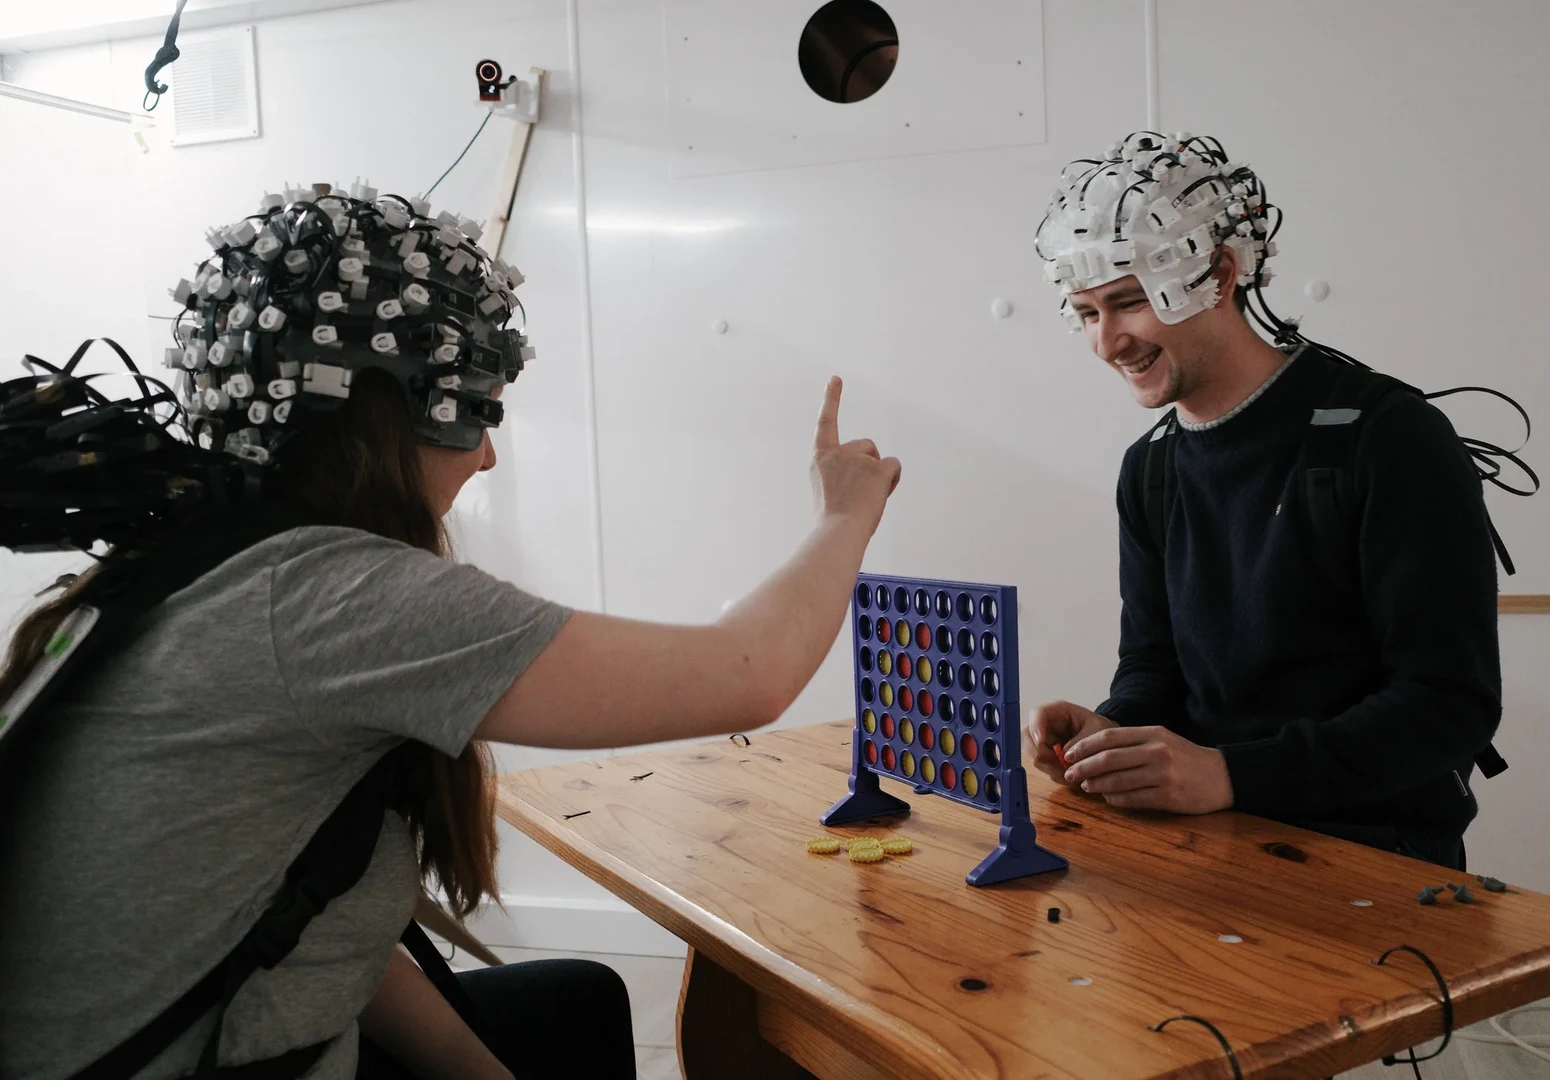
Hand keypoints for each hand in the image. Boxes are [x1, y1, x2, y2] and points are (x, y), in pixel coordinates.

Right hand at [811, 376, 900, 534]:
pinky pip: (894, 466)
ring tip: (865, 500)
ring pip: (879, 460)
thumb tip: (876, 471)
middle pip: (866, 447)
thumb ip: (845, 476)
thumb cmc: (833, 522)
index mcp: (820, 458)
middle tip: (857, 495)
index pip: (825, 422)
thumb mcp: (830, 493)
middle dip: (868, 466)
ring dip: (879, 477)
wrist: (837, 534)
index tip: (836, 379)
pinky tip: (880, 495)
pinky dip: (892, 480)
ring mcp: (857, 458)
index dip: (831, 399)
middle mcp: (837, 452)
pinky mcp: (877, 468)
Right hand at [1024, 700, 1116, 785]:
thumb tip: (1064, 756)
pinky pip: (1044, 768)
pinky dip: (1057, 775)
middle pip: (1027, 738)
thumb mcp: (1097, 732)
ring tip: (1073, 773)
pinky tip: (1072, 775)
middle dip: (1042, 755)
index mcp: (1057, 711)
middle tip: (1060, 765)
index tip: (1042, 743)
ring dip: (1051, 768)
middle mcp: (1046, 726)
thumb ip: (1081, 742)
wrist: (1109, 743)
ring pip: (1034, 756)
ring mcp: (1044, 742)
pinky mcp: (1047, 757)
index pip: (1037, 714)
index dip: (1035, 728)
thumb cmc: (1103, 731)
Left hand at [1061, 725, 1233, 813]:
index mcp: (1153, 734)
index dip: (1084, 746)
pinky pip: (1132, 799)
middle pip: (1109, 759)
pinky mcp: (1168, 797)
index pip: (1109, 737)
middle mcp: (1157, 752)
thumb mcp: (1162, 740)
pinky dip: (1115, 799)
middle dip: (1083, 767)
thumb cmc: (1186, 758)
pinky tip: (1108, 798)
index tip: (1069, 754)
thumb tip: (1094, 754)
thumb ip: (1132, 743)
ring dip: (1096, 785)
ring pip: (1117, 781)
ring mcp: (1163, 775)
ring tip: (1086, 786)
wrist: (1223, 776)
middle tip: (1069, 774)